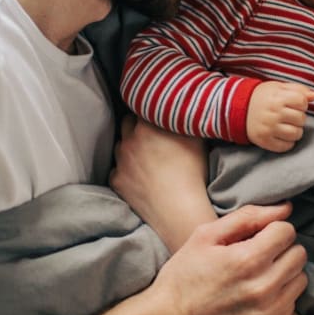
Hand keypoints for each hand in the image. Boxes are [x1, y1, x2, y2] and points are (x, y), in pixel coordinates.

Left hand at [110, 117, 211, 248]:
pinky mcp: (116, 180)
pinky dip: (126, 170)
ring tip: (148, 156)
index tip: (159, 112)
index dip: (151, 107)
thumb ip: (186, 119)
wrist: (179, 210)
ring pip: (121, 145)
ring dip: (130, 146)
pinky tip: (141, 176)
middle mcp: (129, 139)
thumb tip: (185, 108)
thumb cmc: (193, 173)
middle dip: (138, 125)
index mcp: (147, 125)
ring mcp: (120, 161)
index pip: (142, 105)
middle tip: (154, 133)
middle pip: (128, 122)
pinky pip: (118, 169)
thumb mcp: (196, 139)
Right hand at [139, 203, 308, 314]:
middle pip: (298, 255)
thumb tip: (285, 209)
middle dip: (281, 250)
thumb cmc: (183, 277)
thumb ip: (247, 217)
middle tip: (258, 256)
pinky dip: (278, 299)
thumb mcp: (204, 237)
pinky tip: (254, 299)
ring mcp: (267, 314)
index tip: (257, 238)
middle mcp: (262, 288)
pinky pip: (290, 306)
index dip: (271, 230)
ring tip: (257, 277)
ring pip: (299, 280)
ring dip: (284, 274)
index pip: (286, 231)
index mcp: (247, 260)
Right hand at [246, 81, 313, 151]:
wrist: (239, 108)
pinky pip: (286, 146)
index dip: (301, 104)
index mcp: (277, 98)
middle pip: (301, 119)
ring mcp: (269, 128)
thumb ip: (299, 90)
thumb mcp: (279, 87)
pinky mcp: (265, 141)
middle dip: (298, 117)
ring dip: (295, 131)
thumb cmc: (263, 97)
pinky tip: (282, 135)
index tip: (294, 104)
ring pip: (296, 134)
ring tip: (287, 126)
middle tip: (289, 116)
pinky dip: (288, 142)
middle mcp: (273, 113)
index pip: (302, 102)